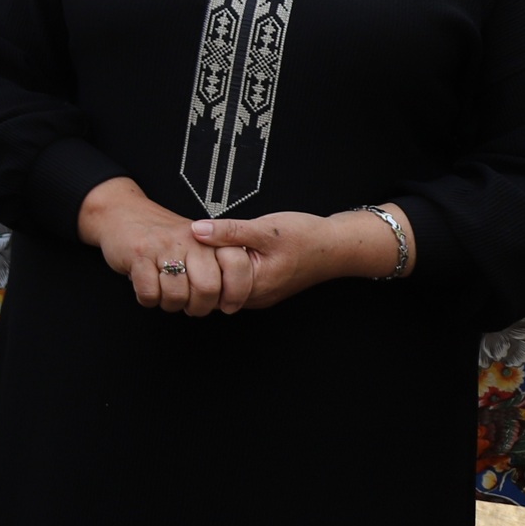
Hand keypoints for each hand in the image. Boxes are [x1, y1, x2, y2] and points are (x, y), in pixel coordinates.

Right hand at [76, 176, 251, 315]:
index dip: (236, 292)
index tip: (227, 305)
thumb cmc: (163, 239)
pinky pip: (150, 293)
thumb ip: (216, 268)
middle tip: (191, 305)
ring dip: (171, 304)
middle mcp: (189, 239)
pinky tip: (148, 288)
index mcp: (209, 238)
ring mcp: (163, 246)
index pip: (237, 264)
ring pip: (176, 295)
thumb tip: (229, 303)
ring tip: (166, 294)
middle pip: (207, 288)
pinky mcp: (138, 254)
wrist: (122, 212)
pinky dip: (148, 299)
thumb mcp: (196, 244)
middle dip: (199, 307)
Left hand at [189, 207, 410, 309]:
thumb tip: (195, 229)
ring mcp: (259, 295)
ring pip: (223, 286)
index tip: (188, 247)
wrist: (336, 246)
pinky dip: (226, 269)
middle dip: (201, 269)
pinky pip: (234, 283)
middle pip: (213, 289)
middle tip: (191, 247)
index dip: (197, 266)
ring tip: (206, 247)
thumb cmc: (305, 237)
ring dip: (213, 269)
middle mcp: (255, 297)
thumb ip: (229, 231)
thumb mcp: (264, 229)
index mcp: (254, 286)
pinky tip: (223, 251)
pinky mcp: (262, 287)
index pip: (210, 285)